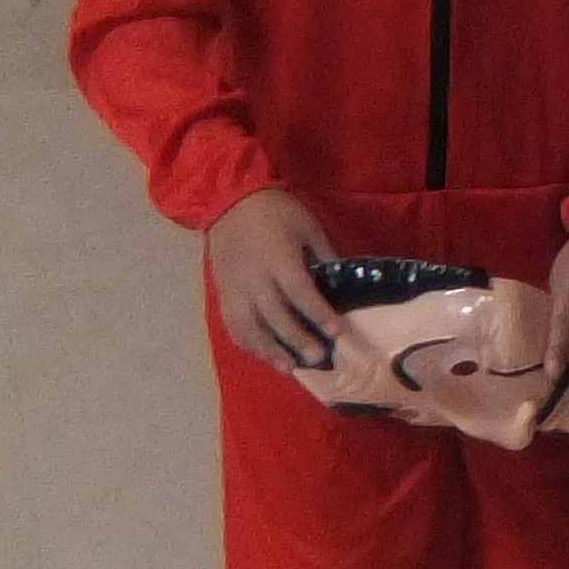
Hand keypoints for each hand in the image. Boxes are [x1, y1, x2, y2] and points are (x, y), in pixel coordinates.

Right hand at [207, 187, 340, 370]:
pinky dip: (248, 343)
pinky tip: (264, 355)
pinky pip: (233, 324)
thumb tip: (345, 281)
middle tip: (318, 359)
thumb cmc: (277, 212)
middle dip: (297, 340)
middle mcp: (254, 279)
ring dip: (269, 350)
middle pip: (276, 316)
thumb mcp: (309, 227)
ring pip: (250, 327)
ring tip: (290, 367)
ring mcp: (235, 289)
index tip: (339, 333)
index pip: (301, 294)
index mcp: (278, 260)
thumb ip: (325, 256)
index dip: (320, 314)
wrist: (230, 201)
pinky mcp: (223, 294)